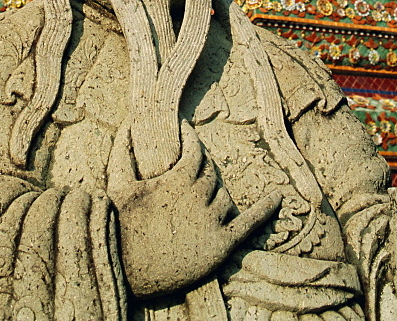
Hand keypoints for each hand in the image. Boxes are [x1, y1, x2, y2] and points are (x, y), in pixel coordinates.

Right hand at [107, 119, 280, 297]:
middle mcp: (199, 198)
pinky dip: (264, 209)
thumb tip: (127, 123)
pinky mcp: (222, 245)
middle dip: (203, 163)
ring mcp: (212, 221)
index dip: (191, 139)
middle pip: (210, 172)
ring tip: (205, 188)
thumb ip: (123, 152)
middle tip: (195, 162)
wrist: (133, 274)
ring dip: (216, 188)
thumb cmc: (124, 227)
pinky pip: (249, 223)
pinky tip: (278, 197)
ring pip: (224, 194)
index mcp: (178, 181)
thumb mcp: (119, 186)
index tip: (186, 131)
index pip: (195, 151)